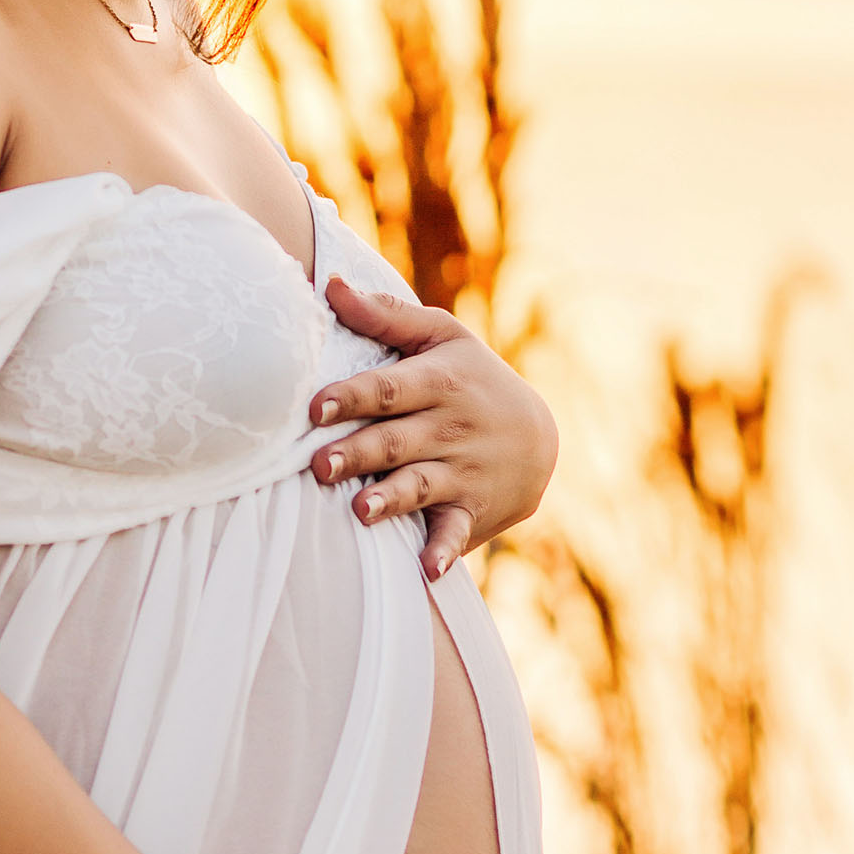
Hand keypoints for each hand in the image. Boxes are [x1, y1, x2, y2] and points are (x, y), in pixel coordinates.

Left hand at [309, 277, 558, 581]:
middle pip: (396, 442)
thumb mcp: (441, 337)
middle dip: (359, 454)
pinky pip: (458, 533)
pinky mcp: (472, 510)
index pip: (389, 389)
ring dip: (393, 500)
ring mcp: (463, 472)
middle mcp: (450, 428)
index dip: (352, 396)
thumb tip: (329, 285)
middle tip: (318, 466)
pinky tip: (427, 568)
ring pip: (421, 486)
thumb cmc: (472, 377)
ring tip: (361, 512)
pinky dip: (446, 550)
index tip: (314, 407)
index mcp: (439, 382)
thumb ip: (385, 316)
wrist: (539, 436)